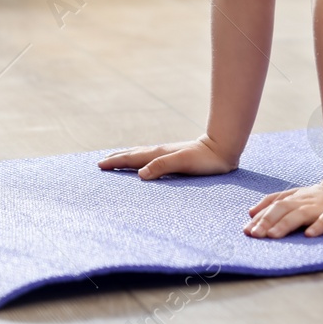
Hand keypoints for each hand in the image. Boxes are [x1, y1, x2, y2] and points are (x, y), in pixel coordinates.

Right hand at [98, 135, 238, 179]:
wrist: (223, 149)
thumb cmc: (206, 160)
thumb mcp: (183, 163)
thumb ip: (162, 166)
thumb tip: (140, 174)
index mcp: (159, 154)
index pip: (132, 158)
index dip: (116, 162)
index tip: (99, 165)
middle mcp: (160, 152)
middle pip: (134, 154)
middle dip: (117, 158)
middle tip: (101, 163)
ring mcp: (167, 154)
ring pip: (142, 155)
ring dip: (127, 158)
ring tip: (117, 160)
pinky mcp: (175, 157)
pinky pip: (151, 159)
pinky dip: (141, 160)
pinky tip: (144, 164)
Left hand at [245, 176, 322, 238]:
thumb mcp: (298, 197)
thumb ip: (276, 203)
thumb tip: (250, 212)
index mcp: (296, 198)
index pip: (274, 204)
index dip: (260, 216)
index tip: (247, 230)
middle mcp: (306, 201)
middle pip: (283, 209)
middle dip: (267, 221)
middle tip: (254, 235)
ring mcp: (322, 206)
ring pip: (301, 214)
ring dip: (285, 224)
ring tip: (272, 236)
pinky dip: (318, 226)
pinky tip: (310, 235)